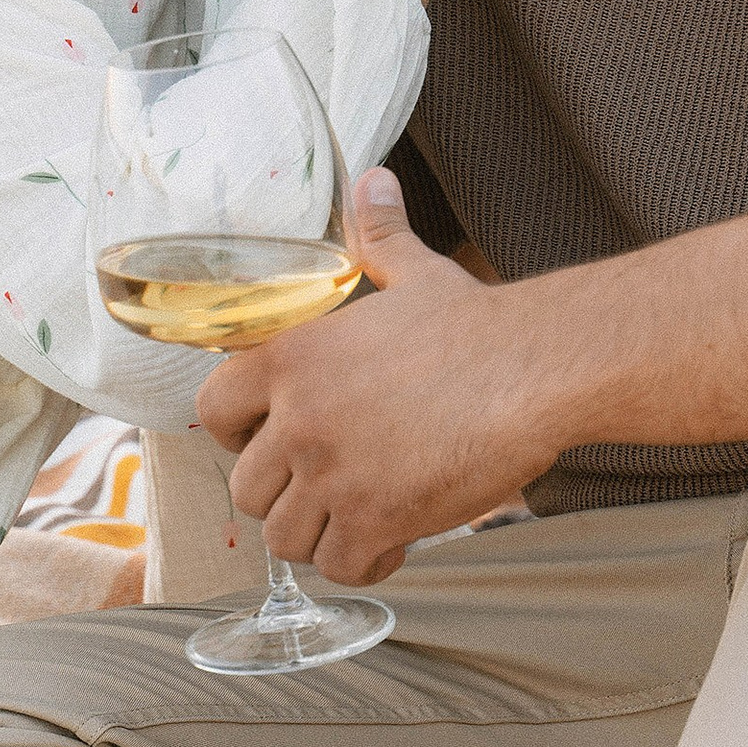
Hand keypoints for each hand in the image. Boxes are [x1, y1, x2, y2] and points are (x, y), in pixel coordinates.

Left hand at [196, 169, 555, 579]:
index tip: (268, 439)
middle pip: (246, 489)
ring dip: (318, 533)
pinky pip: (339, 566)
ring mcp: (332, 476)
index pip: (212, 411)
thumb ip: (377, 235)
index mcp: (290, 358)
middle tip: (328, 484)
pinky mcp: (374, 520)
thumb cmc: (478, 325)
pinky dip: (363, 562)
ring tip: (358, 515)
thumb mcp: (414, 273)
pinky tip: (392, 542)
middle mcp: (297, 419)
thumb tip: (372, 179)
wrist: (536, 370)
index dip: (236, 433)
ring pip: (284, 537)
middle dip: (284, 493)